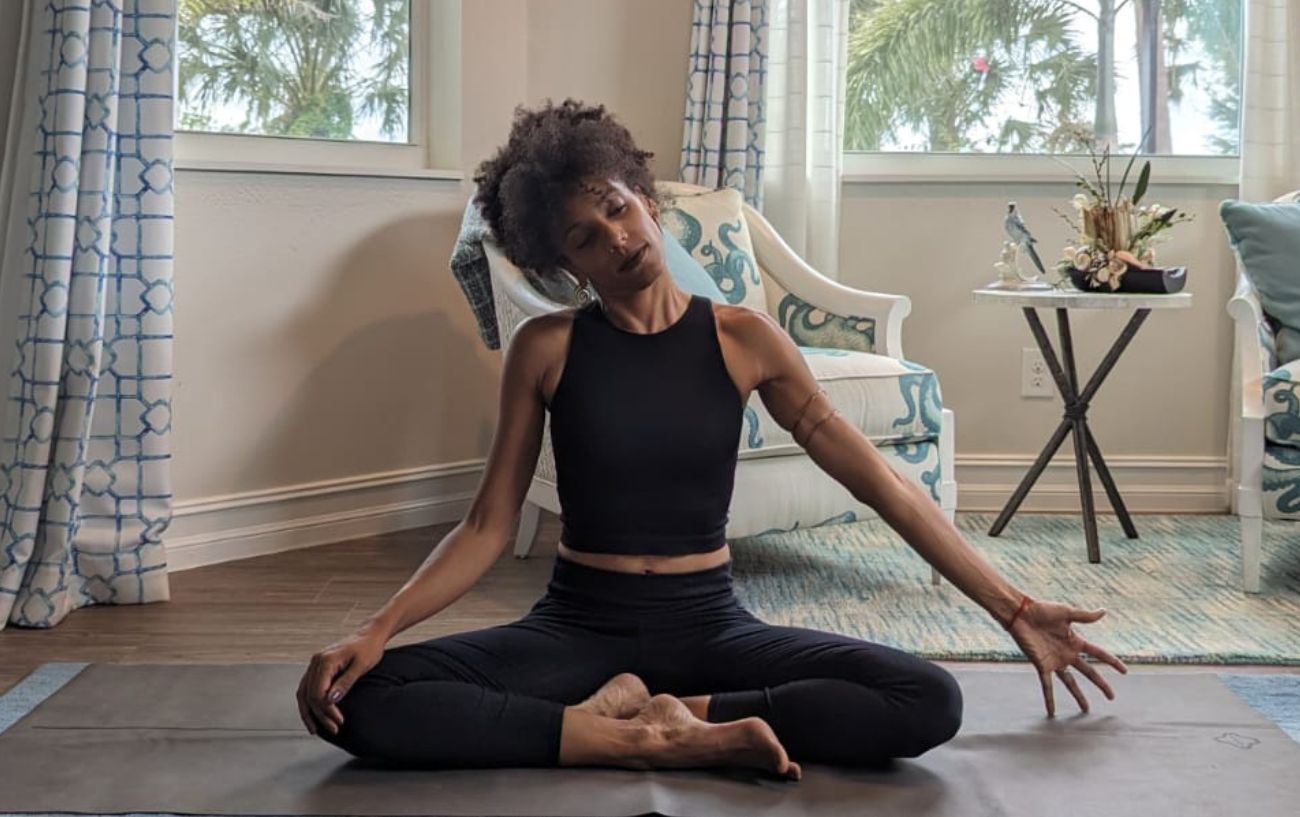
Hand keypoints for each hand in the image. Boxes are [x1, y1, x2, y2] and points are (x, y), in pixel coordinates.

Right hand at [296, 632, 385, 735]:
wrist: (370, 635)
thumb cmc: (369, 648)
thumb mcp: (361, 666)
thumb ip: (345, 682)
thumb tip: (331, 700)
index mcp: (326, 660)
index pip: (318, 692)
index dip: (326, 710)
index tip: (339, 721)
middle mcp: (316, 662)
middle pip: (309, 695)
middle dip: (320, 715)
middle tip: (333, 729)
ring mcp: (315, 664)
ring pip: (303, 693)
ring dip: (309, 712)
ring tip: (316, 729)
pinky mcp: (318, 668)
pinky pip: (307, 688)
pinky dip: (308, 703)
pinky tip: (313, 714)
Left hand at [1004, 596, 1128, 716]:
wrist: (1021, 614)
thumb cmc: (1042, 610)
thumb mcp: (1067, 612)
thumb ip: (1085, 616)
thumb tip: (1104, 611)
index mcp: (1075, 641)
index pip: (1099, 654)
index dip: (1112, 662)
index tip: (1124, 671)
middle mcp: (1067, 654)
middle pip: (1089, 672)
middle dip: (1101, 684)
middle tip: (1112, 697)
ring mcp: (1055, 661)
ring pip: (1070, 682)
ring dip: (1078, 696)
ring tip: (1086, 709)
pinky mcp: (1042, 665)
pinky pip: (1047, 685)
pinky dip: (1049, 699)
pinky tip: (1051, 712)